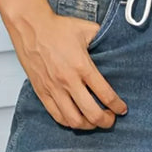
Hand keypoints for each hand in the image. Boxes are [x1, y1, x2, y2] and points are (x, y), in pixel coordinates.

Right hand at [7, 0, 127, 129]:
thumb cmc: (56, 27)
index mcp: (82, 66)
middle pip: (92, 113)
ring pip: (74, 120)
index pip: (106, 94)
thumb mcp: (86, 30)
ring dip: (88, 125)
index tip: (122, 109)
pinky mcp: (42, 92)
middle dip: (106, 121)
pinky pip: (57, 116)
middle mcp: (68, 81)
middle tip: (111, 119)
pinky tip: (76, 119)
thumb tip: (116, 44)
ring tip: (94, 121)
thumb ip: (103, 40)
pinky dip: (69, 122)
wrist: (30, 26)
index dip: (117, 106)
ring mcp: (54, 89)